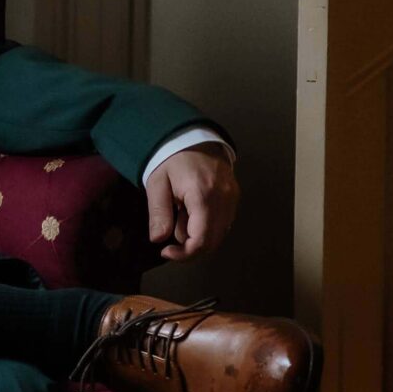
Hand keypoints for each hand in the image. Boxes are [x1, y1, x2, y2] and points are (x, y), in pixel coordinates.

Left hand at [144, 142, 237, 260]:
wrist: (193, 138)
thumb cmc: (171, 159)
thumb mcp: (157, 183)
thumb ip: (158, 212)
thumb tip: (158, 239)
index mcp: (203, 195)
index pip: (200, 239)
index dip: (184, 254)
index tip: (166, 252)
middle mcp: (224, 199)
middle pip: (212, 242)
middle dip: (190, 248)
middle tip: (170, 238)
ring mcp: (233, 198)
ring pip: (219, 235)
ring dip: (198, 236)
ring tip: (181, 216)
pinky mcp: (235, 197)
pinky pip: (223, 224)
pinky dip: (208, 227)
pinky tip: (193, 213)